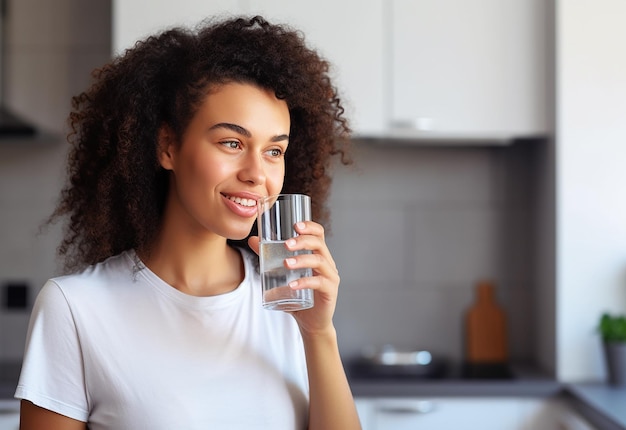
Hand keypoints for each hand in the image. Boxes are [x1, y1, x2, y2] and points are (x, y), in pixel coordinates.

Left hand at [248, 221, 339, 335]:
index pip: (318, 234)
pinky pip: (319, 283)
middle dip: (303, 241)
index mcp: (318, 254)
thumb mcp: (282, 274)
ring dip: (302, 260)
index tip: (295, 225)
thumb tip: (253, 241)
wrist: (310, 322)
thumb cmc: (298, 295)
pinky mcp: (330, 291)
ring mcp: (330, 277)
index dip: (310, 226)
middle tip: (287, 244)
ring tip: (286, 263)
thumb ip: (269, 258)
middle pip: (319, 244)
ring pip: (320, 261)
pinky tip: (292, 285)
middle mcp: (327, 263)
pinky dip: (304, 282)